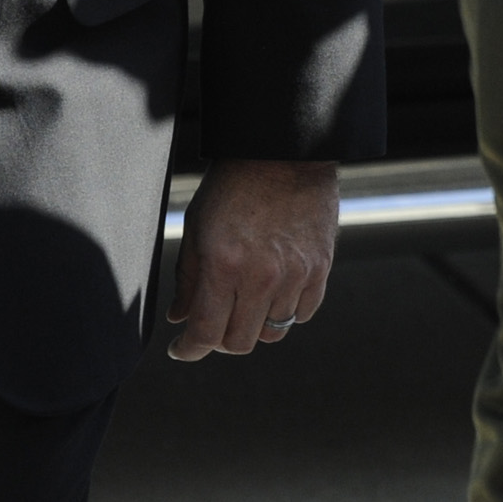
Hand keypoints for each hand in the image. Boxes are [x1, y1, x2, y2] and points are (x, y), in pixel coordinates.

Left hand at [167, 159, 337, 358]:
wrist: (284, 152)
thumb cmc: (234, 186)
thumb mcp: (198, 228)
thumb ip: (188, 279)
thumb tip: (181, 319)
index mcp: (225, 265)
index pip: (206, 333)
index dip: (188, 349)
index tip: (181, 348)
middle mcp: (262, 276)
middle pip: (240, 341)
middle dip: (219, 340)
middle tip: (212, 325)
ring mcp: (296, 274)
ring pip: (273, 332)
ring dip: (253, 326)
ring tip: (245, 307)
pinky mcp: (321, 267)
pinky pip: (303, 313)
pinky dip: (286, 313)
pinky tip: (273, 296)